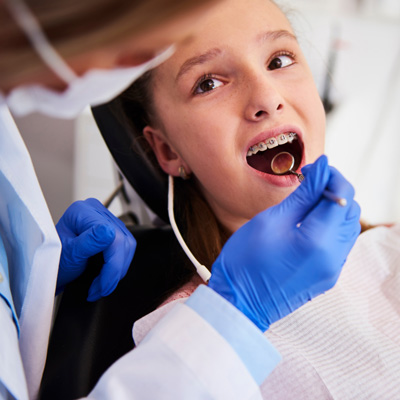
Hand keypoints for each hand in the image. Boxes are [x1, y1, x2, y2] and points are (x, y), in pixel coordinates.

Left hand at [56, 198, 135, 300]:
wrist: (49, 268)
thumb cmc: (53, 260)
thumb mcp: (69, 253)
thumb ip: (89, 241)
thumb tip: (110, 231)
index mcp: (83, 211)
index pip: (113, 237)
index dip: (113, 265)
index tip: (104, 286)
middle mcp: (96, 210)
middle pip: (122, 242)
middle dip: (114, 271)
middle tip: (101, 289)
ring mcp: (105, 219)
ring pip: (127, 246)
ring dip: (117, 270)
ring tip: (101, 285)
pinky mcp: (112, 230)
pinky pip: (126, 247)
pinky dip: (118, 265)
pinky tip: (107, 276)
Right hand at [208, 155, 360, 330]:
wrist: (239, 302)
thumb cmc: (246, 260)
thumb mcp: (271, 220)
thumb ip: (303, 194)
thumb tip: (323, 169)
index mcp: (319, 240)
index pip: (342, 195)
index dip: (330, 175)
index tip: (311, 169)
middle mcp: (333, 256)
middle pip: (350, 210)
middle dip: (333, 190)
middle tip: (307, 184)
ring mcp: (332, 268)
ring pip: (347, 226)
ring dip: (332, 208)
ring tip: (305, 204)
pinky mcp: (327, 275)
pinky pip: (339, 243)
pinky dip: (329, 226)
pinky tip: (307, 223)